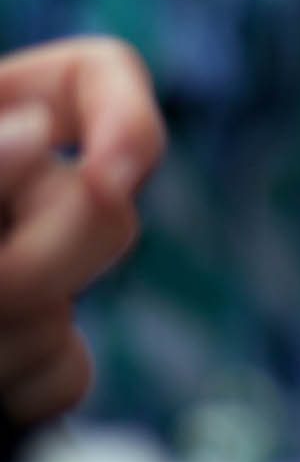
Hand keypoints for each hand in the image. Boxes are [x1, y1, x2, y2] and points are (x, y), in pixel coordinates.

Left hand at [0, 38, 163, 423]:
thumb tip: (37, 131)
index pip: (97, 78)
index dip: (127, 117)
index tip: (115, 171)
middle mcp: (11, 191)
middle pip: (106, 206)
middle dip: (49, 255)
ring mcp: (19, 274)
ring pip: (77, 300)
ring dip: (16, 329)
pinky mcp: (20, 358)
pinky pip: (64, 375)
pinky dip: (23, 382)